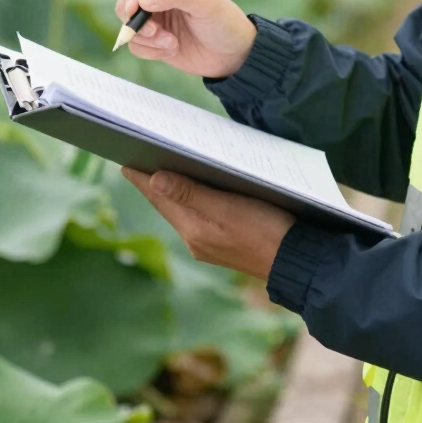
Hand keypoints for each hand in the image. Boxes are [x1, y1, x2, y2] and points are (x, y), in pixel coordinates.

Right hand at [115, 0, 256, 78]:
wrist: (232, 55)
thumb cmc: (225, 22)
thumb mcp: (206, 4)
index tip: (134, 8)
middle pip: (125, 0)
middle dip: (135, 19)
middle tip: (154, 32)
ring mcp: (154, 16)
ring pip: (129, 25)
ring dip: (147, 38)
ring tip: (172, 44)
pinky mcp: (153, 39)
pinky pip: (136, 45)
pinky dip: (150, 51)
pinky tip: (172, 50)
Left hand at [123, 169, 294, 279]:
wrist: (296, 261)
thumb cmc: (265, 229)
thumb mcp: (228, 207)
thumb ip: (191, 193)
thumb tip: (154, 180)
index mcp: (193, 229)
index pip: (159, 198)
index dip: (142, 178)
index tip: (125, 162)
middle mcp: (196, 239)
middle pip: (168, 205)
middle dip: (153, 184)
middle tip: (138, 161)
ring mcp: (210, 244)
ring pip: (183, 211)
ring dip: (172, 192)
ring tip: (161, 172)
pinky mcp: (225, 243)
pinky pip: (199, 217)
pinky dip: (191, 201)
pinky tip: (195, 192)